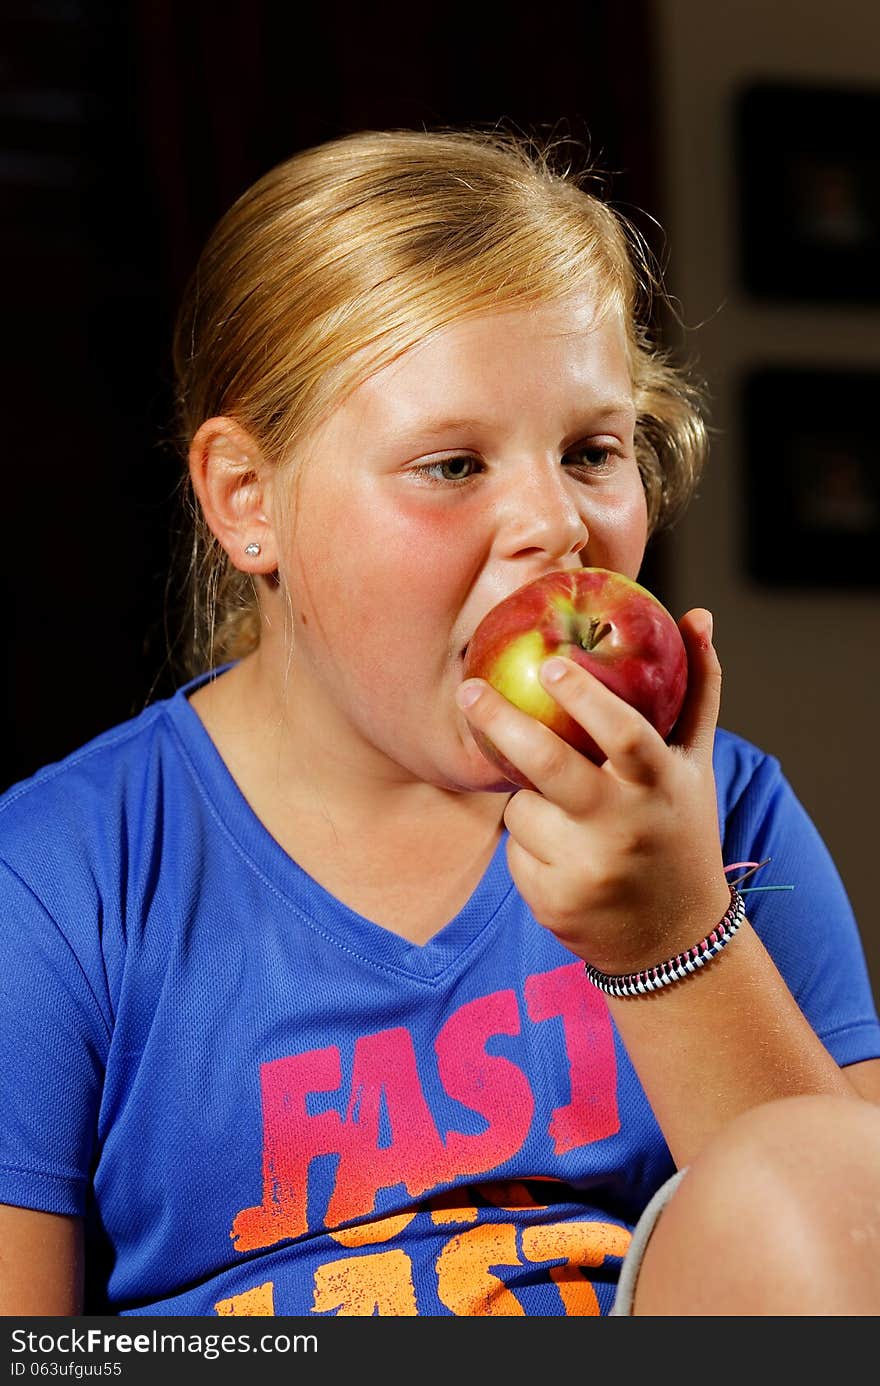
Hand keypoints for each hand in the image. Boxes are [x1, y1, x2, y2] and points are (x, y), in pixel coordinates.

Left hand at [456, 609, 730, 972]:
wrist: (673, 940)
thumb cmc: (680, 831)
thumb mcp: (696, 768)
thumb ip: (697, 692)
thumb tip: (697, 614)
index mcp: (661, 786)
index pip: (625, 733)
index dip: (586, 696)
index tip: (550, 661)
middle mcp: (625, 827)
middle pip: (549, 766)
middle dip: (503, 723)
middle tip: (470, 691)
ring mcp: (587, 868)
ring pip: (521, 810)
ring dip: (527, 802)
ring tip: (568, 818)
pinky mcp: (553, 903)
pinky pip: (514, 853)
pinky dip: (528, 847)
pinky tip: (562, 861)